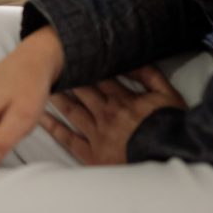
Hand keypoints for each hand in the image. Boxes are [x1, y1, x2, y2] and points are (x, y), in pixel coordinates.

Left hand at [41, 65, 186, 164]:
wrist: (170, 159)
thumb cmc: (170, 129)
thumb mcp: (167, 95)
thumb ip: (149, 75)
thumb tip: (132, 59)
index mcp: (122, 99)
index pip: (98, 76)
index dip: (85, 64)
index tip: (72, 53)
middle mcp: (106, 114)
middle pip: (81, 90)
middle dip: (67, 76)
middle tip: (50, 64)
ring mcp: (97, 134)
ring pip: (72, 111)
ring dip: (58, 97)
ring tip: (44, 85)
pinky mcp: (93, 155)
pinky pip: (68, 139)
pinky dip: (53, 127)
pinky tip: (42, 118)